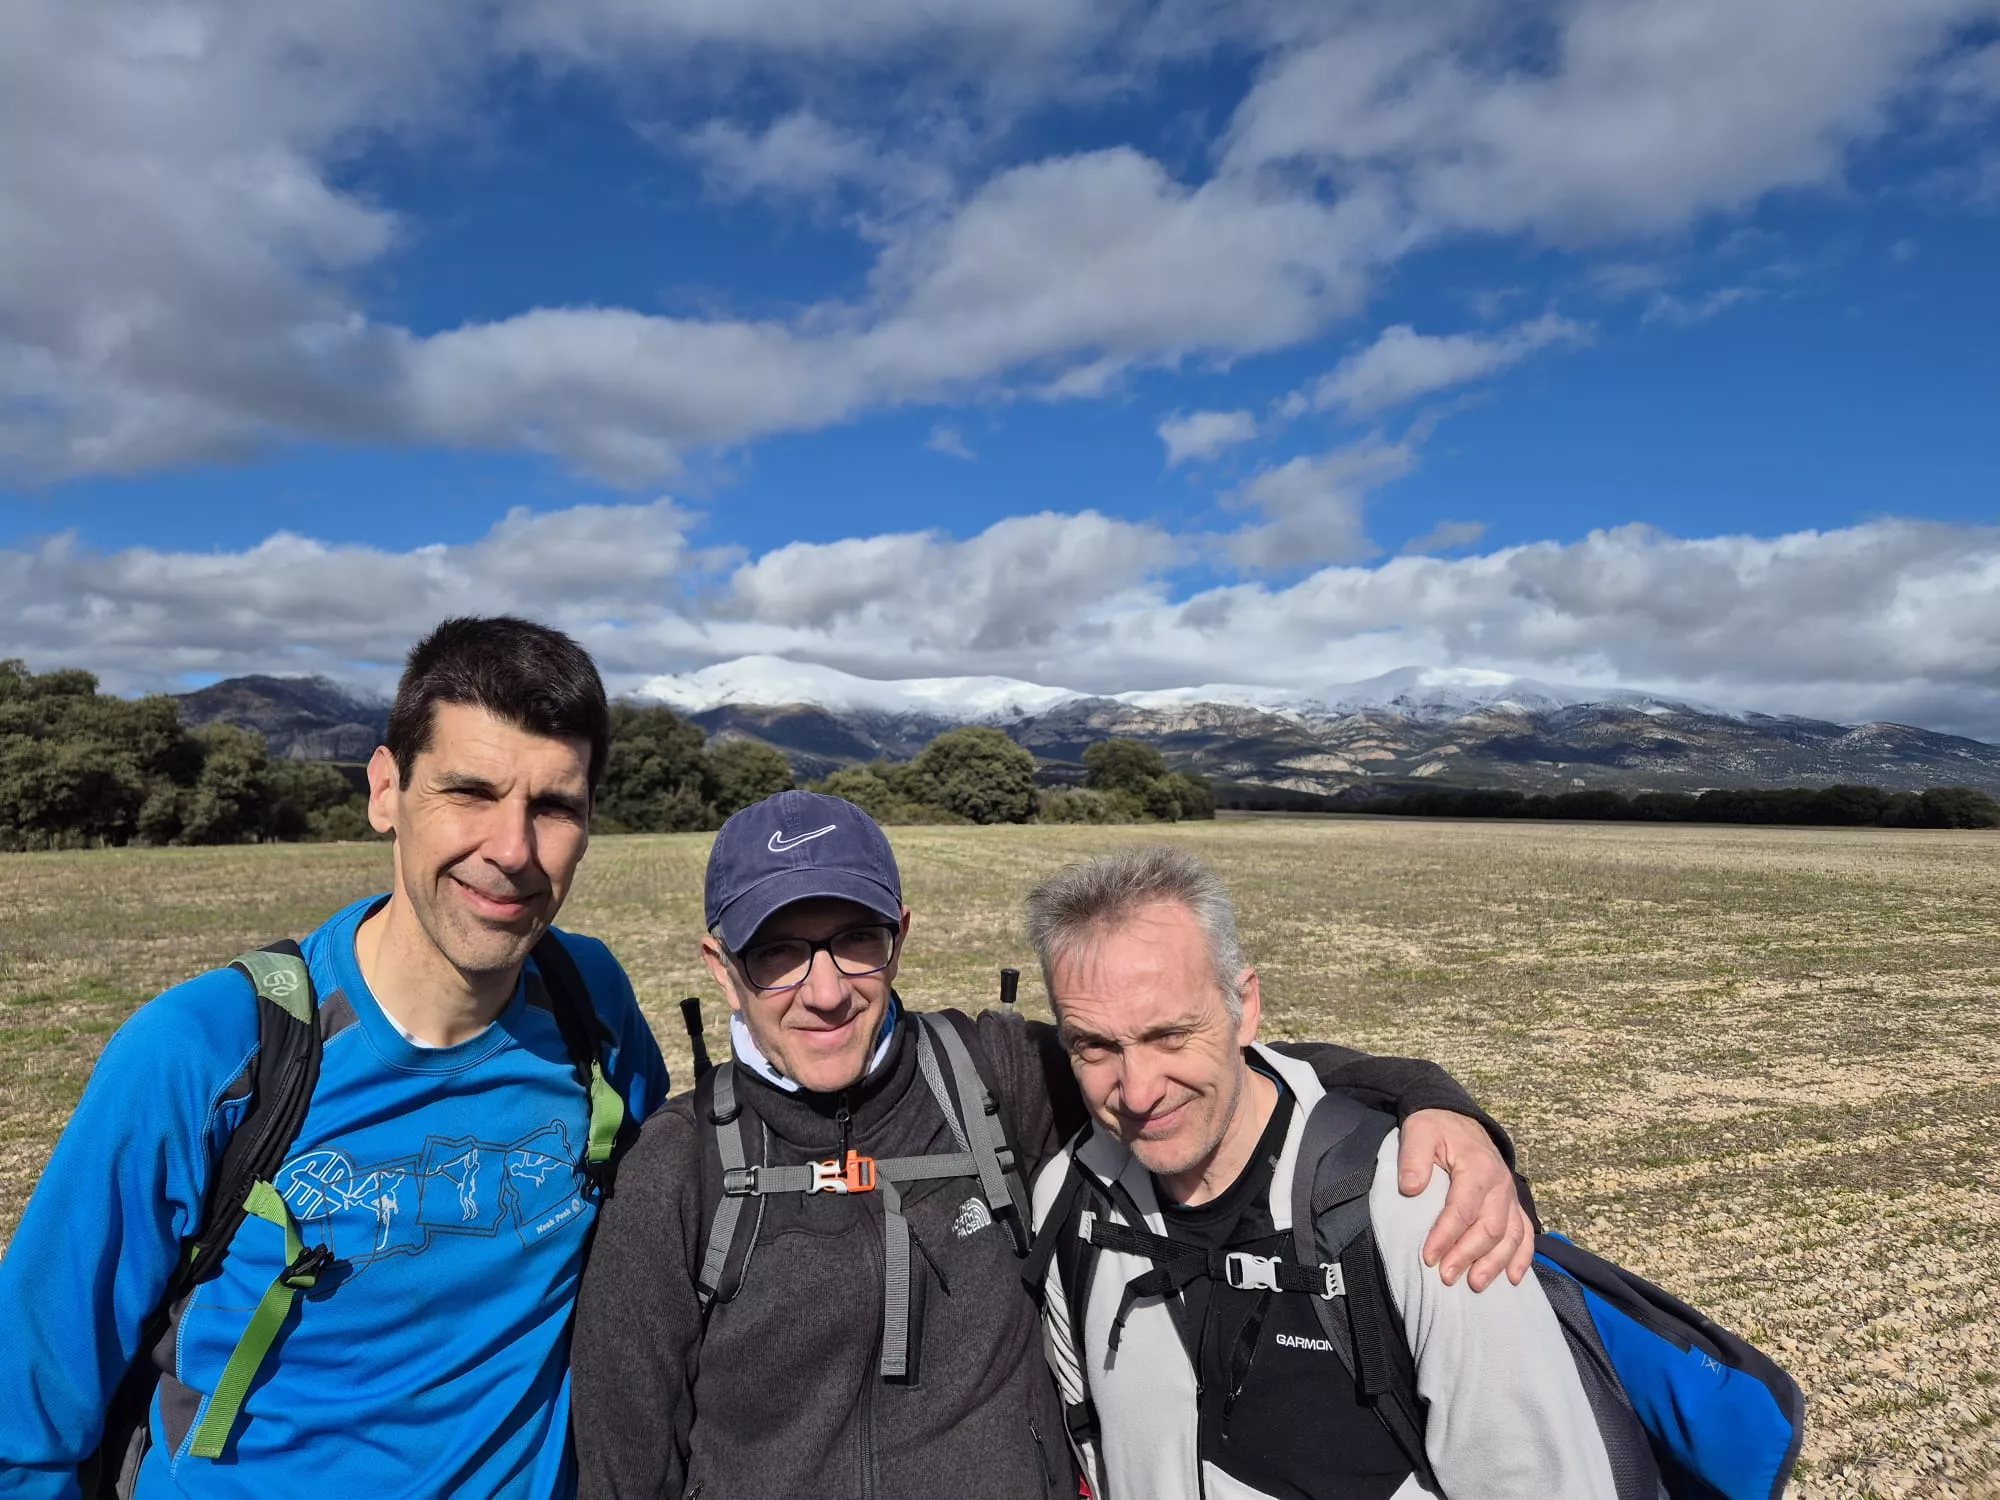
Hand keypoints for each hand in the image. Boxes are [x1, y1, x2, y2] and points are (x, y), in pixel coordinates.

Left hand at [1397, 1108, 1534, 1290]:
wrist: (1458, 1119)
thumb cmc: (1436, 1128)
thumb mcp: (1419, 1132)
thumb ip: (1413, 1158)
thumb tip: (1410, 1188)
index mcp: (1477, 1167)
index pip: (1463, 1209)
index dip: (1446, 1235)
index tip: (1428, 1257)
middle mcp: (1500, 1184)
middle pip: (1490, 1227)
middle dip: (1468, 1255)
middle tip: (1447, 1277)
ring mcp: (1509, 1195)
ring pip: (1511, 1236)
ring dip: (1495, 1263)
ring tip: (1476, 1285)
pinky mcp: (1512, 1204)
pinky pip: (1525, 1233)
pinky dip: (1521, 1258)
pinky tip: (1513, 1279)